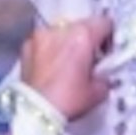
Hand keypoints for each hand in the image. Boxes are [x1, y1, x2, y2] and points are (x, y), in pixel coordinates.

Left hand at [16, 11, 112, 125]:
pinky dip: (50, 48)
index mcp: (83, 36)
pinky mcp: (27, 44)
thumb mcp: (98, 91)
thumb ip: (104, 74)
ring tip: (67, 62)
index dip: (109, 38)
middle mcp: (61, 29)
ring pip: (61, 30)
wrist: (36, 111)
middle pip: (82, 24)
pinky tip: (50, 65)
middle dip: (87, 39)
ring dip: (67, 41)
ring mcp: (41, 35)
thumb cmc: (70, 100)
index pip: (104, 22)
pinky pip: (45, 40)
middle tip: (87, 59)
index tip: (106, 53)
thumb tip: (101, 71)